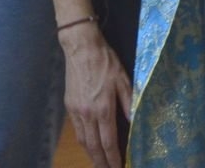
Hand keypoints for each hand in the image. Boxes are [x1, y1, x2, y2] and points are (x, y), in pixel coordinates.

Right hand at [59, 19, 132, 167]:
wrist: (81, 48)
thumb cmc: (106, 61)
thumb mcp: (123, 80)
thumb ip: (128, 102)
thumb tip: (134, 121)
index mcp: (103, 108)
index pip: (109, 141)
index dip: (113, 158)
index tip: (119, 167)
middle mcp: (88, 114)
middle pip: (94, 146)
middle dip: (101, 162)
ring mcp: (76, 111)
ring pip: (83, 140)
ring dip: (91, 154)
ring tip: (99, 163)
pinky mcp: (70, 106)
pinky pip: (76, 130)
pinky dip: (83, 141)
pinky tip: (88, 144)